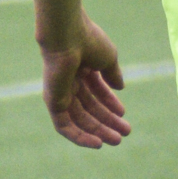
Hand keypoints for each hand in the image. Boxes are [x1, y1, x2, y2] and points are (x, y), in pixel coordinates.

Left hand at [39, 13, 129, 149]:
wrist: (67, 35)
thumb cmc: (88, 40)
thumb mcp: (107, 58)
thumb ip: (112, 73)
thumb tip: (120, 87)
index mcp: (81, 68)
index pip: (96, 91)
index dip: (110, 104)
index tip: (123, 113)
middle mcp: (69, 81)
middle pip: (89, 108)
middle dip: (107, 121)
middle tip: (125, 133)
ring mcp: (60, 92)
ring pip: (79, 119)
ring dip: (98, 131)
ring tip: (116, 140)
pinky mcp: (52, 102)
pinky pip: (64, 126)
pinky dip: (79, 136)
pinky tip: (97, 143)